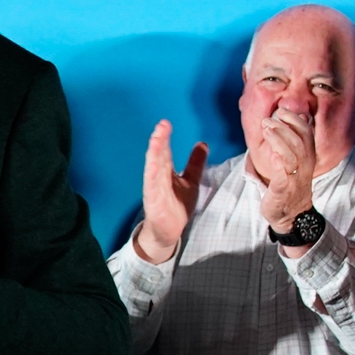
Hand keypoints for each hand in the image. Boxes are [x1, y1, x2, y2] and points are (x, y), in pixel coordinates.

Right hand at [131, 121, 208, 262]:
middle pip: (159, 155)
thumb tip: (203, 143)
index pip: (165, 151)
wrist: (169, 231)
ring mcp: (154, 188)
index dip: (165, 137)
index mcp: (166, 171)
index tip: (165, 123)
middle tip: (161, 125)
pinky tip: (153, 165)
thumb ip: (195, 163)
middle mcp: (159, 177)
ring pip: (154, 167)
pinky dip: (152, 175)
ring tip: (156, 138)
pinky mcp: (153, 201)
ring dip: (154, 153)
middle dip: (159, 140)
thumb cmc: (177, 206)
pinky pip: (152, 186)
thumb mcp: (191, 181)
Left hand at [252, 110, 319, 234]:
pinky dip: (279, 163)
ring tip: (266, 129)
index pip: (306, 134)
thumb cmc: (290, 185)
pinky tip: (273, 154)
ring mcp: (295, 179)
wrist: (291, 215)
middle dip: (283, 127)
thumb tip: (294, 119)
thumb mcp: (295, 163)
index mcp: (308, 158)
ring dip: (279, 139)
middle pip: (298, 142)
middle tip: (267, 120)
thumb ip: (294, 143)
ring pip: (292, 155)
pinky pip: (284, 175)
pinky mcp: (284, 190)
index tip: (282, 111)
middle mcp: (305, 166)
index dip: (296, 120)